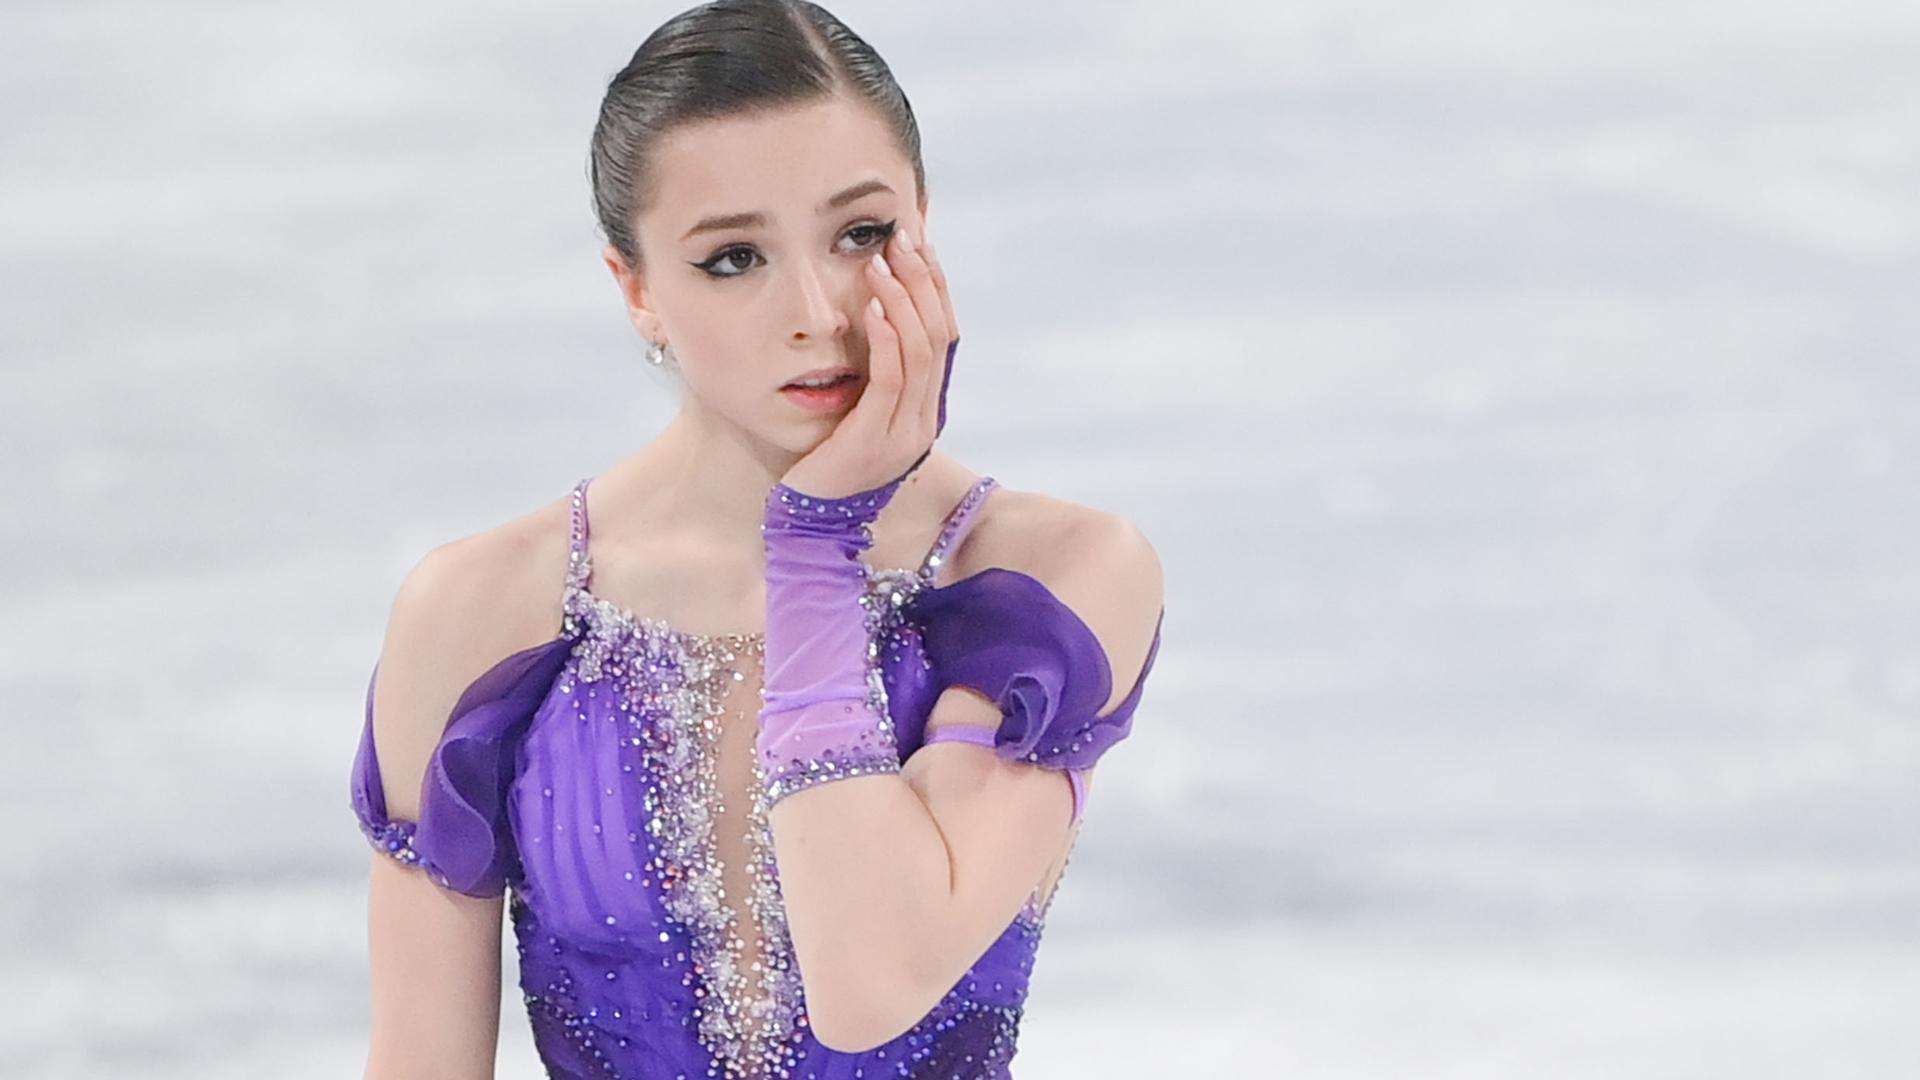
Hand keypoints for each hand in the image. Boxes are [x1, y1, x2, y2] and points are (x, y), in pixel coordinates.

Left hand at [777, 222, 959, 499]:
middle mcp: (925, 420)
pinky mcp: (876, 441)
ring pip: (921, 353)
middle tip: (903, 237)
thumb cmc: (823, 460)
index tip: (918, 242)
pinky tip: (869, 308)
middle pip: (940, 336)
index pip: (944, 336)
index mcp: (924, 410)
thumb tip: (872, 316)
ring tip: (882, 262)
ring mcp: (905, 433)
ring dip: (902, 300)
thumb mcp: (855, 410)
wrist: (809, 522)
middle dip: (923, 281)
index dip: (934, 286)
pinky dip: (885, 339)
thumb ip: (871, 373)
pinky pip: (891, 380)